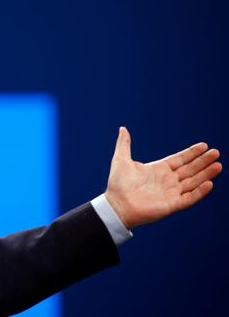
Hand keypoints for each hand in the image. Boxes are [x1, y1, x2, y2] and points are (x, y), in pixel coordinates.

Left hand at [104, 127, 221, 228]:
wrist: (116, 205)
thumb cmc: (118, 185)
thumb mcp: (121, 160)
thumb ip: (124, 144)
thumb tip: (123, 128)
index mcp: (158, 169)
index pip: (180, 159)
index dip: (192, 153)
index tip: (204, 145)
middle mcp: (167, 181)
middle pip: (190, 169)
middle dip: (203, 161)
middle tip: (216, 152)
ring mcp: (171, 193)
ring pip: (193, 182)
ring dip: (205, 174)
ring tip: (218, 165)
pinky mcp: (172, 205)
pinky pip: (189, 198)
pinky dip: (200, 192)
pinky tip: (209, 183)